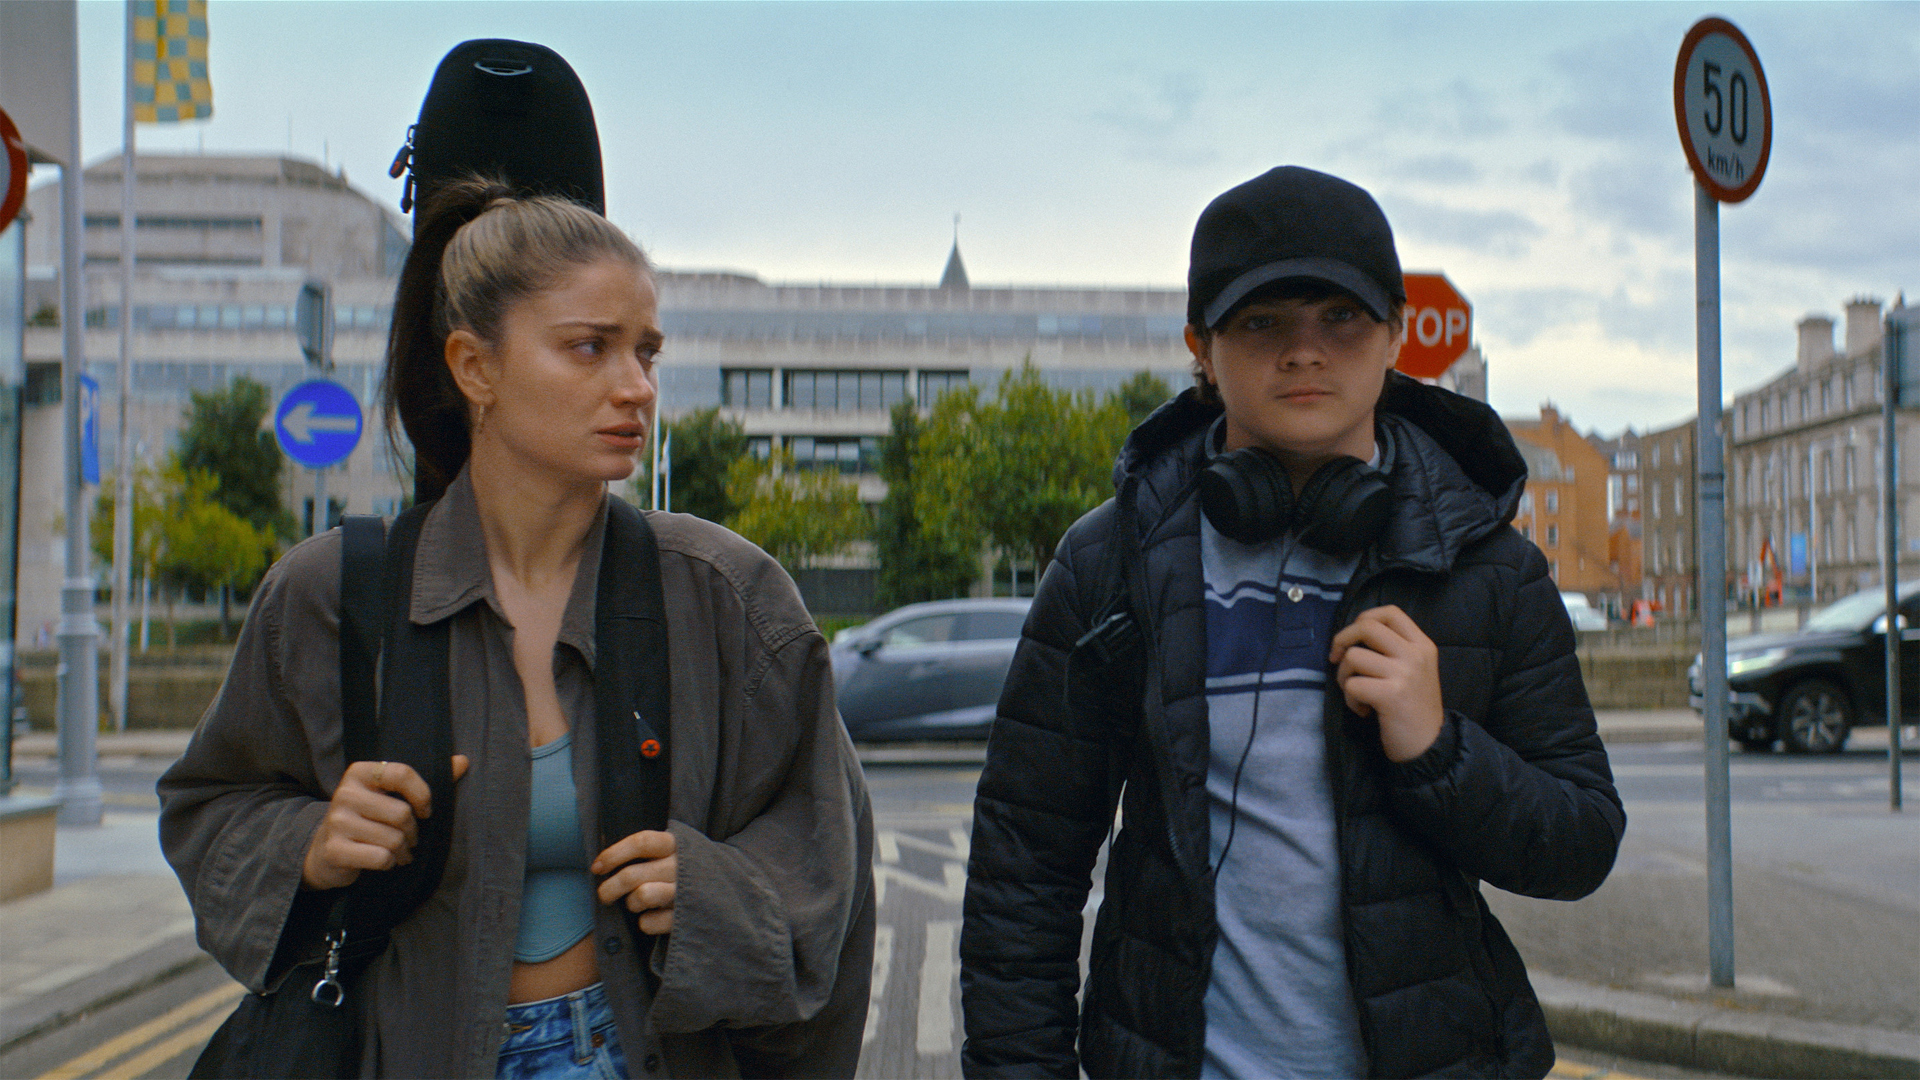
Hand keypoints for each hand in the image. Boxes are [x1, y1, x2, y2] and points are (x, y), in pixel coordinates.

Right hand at [302, 755, 469, 889]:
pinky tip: (383, 861)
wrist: (324, 852)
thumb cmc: (367, 820)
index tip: (425, 811)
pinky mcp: (334, 849)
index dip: (422, 794)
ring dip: (403, 851)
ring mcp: (336, 822)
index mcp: (360, 773)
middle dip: (413, 832)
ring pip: (394, 839)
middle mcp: (344, 793)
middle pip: (402, 813)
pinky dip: (389, 863)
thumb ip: (424, 780)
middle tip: (409, 839)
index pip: (402, 773)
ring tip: (398, 852)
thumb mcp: (389, 796)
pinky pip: (380, 857)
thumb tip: (463, 761)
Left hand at [592, 830, 676, 934]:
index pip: (641, 843)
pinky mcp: (685, 917)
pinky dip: (646, 923)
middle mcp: (681, 866)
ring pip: (641, 896)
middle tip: (604, 895)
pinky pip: (649, 922)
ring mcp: (685, 892)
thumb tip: (602, 862)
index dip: (613, 854)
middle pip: (631, 875)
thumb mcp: (672, 852)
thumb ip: (646, 852)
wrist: (726, 893)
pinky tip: (652, 919)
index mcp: (676, 844)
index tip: (597, 867)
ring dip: (631, 903)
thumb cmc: (685, 870)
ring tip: (635, 904)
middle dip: (609, 888)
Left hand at [1329, 606, 1443, 763]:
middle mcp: (1415, 654)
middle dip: (1342, 640)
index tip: (1353, 638)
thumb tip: (1352, 635)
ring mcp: (1404, 673)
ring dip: (1345, 677)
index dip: (1362, 618)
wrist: (1430, 745)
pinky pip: (1352, 686)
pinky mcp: (1391, 695)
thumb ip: (1393, 648)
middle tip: (1337, 659)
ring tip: (1358, 693)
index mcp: (1422, 644)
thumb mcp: (1415, 669)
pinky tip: (1364, 710)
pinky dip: (1351, 700)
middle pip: (1366, 626)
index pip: (1389, 612)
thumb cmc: (1414, 706)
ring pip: (1353, 656)